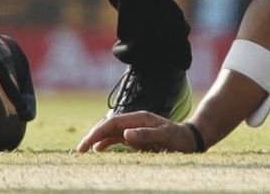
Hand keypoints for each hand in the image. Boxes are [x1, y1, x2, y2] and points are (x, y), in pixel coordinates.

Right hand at [76, 110, 199, 152]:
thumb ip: (147, 134)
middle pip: (109, 126)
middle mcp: (135, 122)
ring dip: (97, 140)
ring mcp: (135, 129)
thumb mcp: (165, 136)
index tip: (86, 143)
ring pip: (110, 133)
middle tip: (79, 150)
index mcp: (140, 118)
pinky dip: (106, 143)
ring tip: (84, 151)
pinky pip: (117, 139)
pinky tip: (98, 149)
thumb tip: (125, 134)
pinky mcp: (136, 138)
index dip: (98, 131)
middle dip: (93, 136)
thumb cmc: (180, 138)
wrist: (190, 139)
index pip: (113, 122)